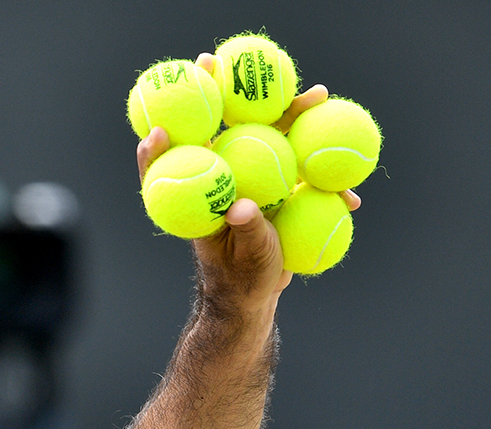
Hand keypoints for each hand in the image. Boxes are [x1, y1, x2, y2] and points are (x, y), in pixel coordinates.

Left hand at [134, 54, 362, 305]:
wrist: (256, 298)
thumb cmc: (240, 281)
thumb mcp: (244, 259)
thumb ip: (246, 231)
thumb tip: (241, 207)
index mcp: (203, 196)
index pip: (173, 164)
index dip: (159, 146)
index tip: (155, 130)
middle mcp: (224, 179)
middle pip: (223, 130)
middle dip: (225, 93)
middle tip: (224, 62)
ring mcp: (251, 178)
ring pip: (268, 136)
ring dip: (292, 114)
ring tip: (319, 93)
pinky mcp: (276, 185)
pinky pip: (299, 163)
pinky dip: (319, 158)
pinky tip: (342, 146)